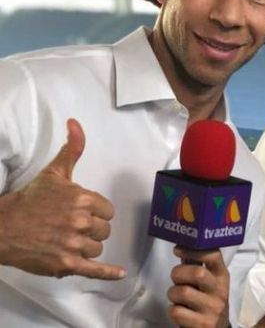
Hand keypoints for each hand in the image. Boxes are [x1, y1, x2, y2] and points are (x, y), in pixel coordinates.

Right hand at [0, 118, 124, 278]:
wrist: (3, 227)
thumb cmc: (30, 199)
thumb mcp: (54, 172)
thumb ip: (71, 149)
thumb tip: (76, 123)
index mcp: (82, 199)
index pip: (107, 211)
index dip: (96, 213)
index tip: (81, 212)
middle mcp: (80, 222)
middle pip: (104, 230)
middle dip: (91, 230)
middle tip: (69, 227)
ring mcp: (73, 244)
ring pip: (97, 248)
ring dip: (86, 247)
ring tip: (66, 240)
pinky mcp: (65, 264)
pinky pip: (94, 269)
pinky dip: (107, 273)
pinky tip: (120, 274)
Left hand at [168, 247, 229, 327]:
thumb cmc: (208, 300)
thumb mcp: (210, 283)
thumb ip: (199, 267)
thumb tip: (182, 248)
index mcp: (222, 276)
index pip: (213, 255)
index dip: (193, 249)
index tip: (178, 250)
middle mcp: (219, 291)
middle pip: (197, 273)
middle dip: (178, 273)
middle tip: (176, 279)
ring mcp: (212, 309)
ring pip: (183, 292)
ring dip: (173, 294)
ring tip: (178, 298)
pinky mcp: (202, 324)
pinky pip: (176, 312)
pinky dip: (173, 310)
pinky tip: (180, 311)